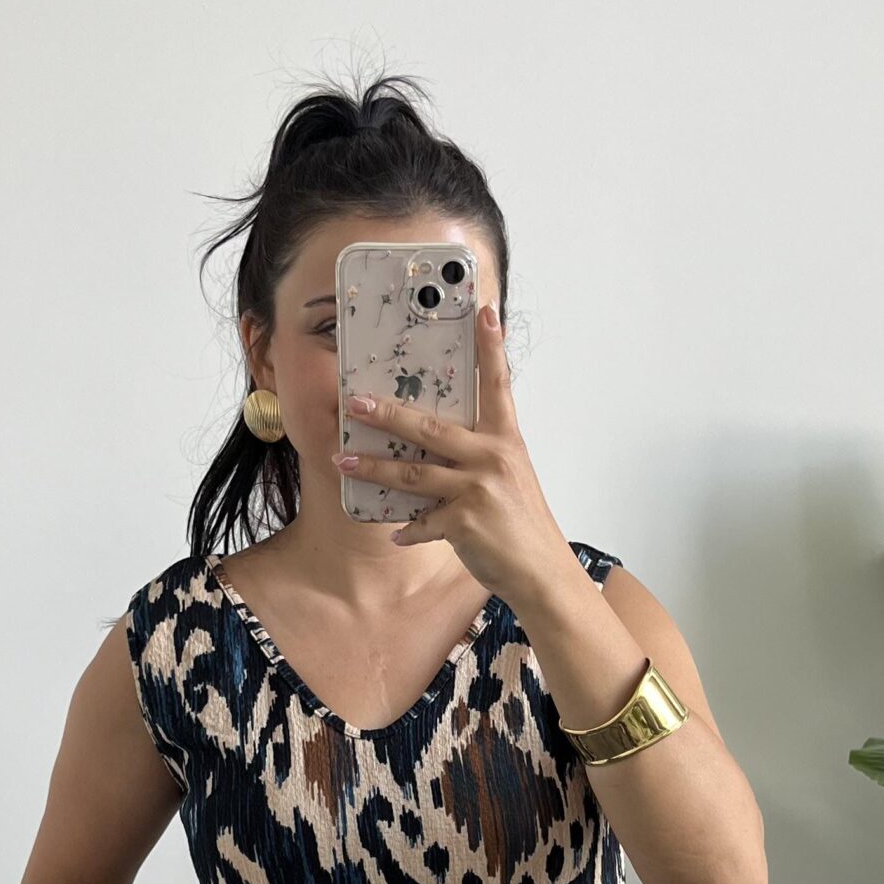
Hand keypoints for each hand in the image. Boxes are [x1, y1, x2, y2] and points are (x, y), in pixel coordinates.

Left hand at [334, 302, 568, 604]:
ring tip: (342, 460)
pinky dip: (408, 529)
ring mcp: (478, 489)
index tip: (482, 311)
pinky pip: (422, 522)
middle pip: (430, 428)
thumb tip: (438, 445)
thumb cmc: (523, 524)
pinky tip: (397, 534)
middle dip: (387, 414)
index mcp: (506, 440)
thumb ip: (478, 456)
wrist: (541, 572)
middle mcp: (492, 457)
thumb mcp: (509, 478)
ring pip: (413, 473)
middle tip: (355, 401)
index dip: (491, 347)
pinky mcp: (465, 522)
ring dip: (372, 468)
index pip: (498, 385)